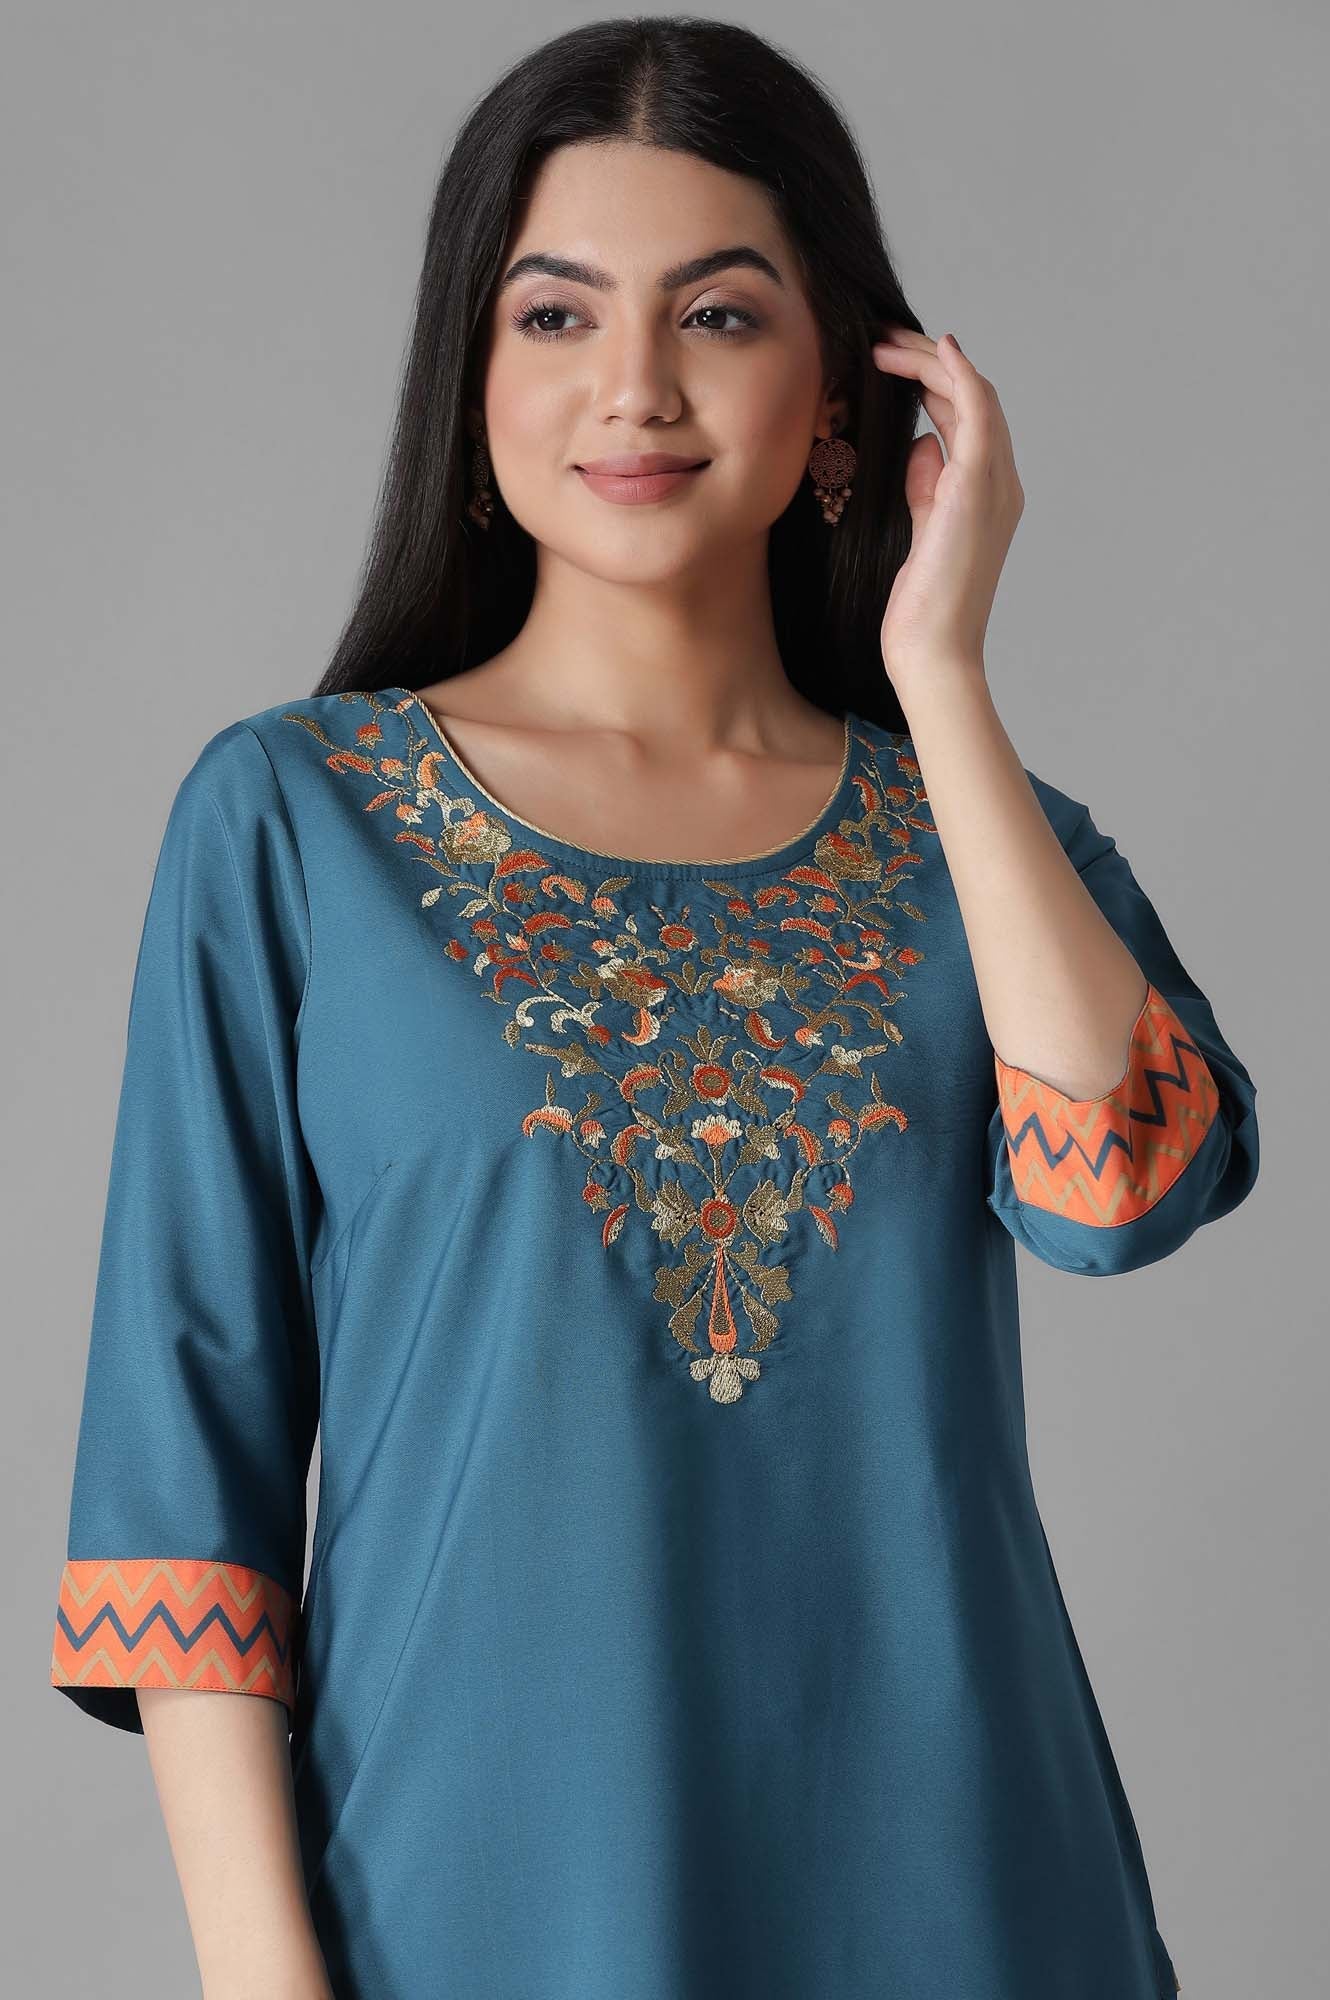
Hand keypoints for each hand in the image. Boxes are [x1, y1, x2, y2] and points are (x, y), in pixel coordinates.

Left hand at [870, 329, 1023, 706]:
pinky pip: (977, 412)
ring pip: (973, 395)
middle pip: (971, 399)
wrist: (933, 653)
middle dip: (927, 363)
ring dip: (930, 361)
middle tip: (882, 342)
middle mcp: (1000, 483)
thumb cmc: (921, 610)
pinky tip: (936, 349)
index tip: (892, 365)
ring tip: (886, 344)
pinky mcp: (976, 488)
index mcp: (987, 495)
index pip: (965, 420)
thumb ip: (925, 489)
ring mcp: (994, 484)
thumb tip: (921, 445)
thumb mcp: (917, 534)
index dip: (932, 384)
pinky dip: (959, 374)